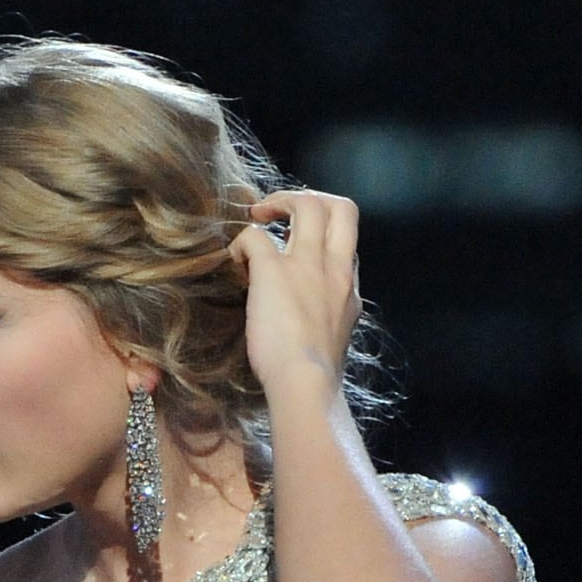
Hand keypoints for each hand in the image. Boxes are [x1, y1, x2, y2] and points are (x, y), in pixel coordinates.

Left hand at [230, 190, 359, 403]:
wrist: (306, 383)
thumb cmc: (315, 373)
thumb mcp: (334, 335)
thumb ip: (330, 313)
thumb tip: (315, 314)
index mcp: (348, 285)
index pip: (348, 239)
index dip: (324, 229)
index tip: (302, 238)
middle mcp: (334, 267)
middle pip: (340, 206)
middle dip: (310, 198)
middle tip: (280, 211)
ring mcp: (306, 266)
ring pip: (307, 204)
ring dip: (279, 201)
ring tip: (257, 216)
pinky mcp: (274, 273)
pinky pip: (255, 237)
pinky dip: (242, 241)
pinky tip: (234, 258)